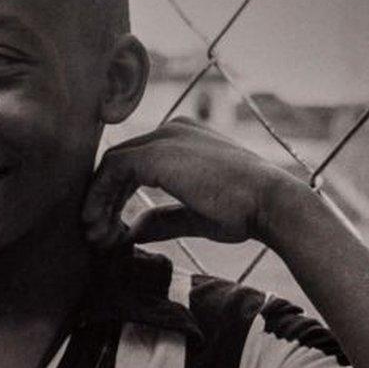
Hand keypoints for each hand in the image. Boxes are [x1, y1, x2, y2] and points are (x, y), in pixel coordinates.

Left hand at [82, 117, 300, 247]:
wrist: (271, 204)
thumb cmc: (245, 211)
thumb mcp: (196, 215)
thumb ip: (164, 218)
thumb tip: (134, 231)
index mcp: (184, 140)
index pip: (135, 164)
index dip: (116, 198)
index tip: (111, 231)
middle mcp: (172, 130)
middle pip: (120, 163)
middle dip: (103, 202)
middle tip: (96, 237)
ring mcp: (164, 137)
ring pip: (113, 165)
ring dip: (98, 203)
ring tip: (97, 237)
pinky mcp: (157, 153)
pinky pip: (114, 169)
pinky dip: (101, 198)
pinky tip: (100, 226)